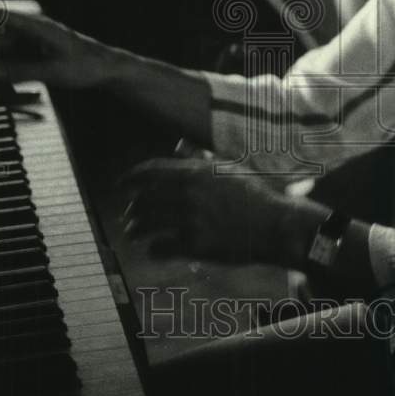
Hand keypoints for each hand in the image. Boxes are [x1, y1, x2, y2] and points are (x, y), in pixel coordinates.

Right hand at [0, 11, 117, 89]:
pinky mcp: (37, 50)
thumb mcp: (54, 72)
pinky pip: (15, 56)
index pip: (4, 16)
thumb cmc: (86, 66)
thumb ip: (23, 71)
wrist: (106, 68)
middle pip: (1, 37)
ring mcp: (36, 40)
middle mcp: (35, 30)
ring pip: (6, 48)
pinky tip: (7, 81)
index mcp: (40, 27)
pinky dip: (9, 67)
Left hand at [121, 157, 311, 264]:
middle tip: (129, 215)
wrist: (274, 224)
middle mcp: (188, 193)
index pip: (149, 171)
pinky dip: (153, 249)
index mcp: (195, 172)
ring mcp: (190, 219)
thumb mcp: (227, 167)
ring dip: (136, 229)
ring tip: (134, 233)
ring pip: (148, 223)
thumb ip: (200, 156)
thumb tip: (179, 145)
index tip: (119, 186)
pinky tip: (153, 250)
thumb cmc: (253, 194)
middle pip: (144, 199)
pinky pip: (161, 247)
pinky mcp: (196, 244)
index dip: (129, 178)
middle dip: (133, 208)